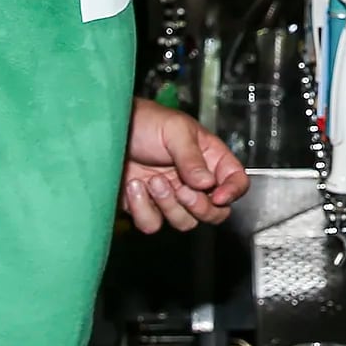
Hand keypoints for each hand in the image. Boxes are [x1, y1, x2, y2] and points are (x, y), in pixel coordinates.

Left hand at [123, 99, 248, 232]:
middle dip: (200, 207)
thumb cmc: (146, 121)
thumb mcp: (175, 130)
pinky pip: (153, 224)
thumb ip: (192, 157)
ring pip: (185, 222)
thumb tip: (206, 182)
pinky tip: (134, 186)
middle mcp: (195, 182)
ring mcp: (171, 197)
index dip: (233, 192)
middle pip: (215, 212)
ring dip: (168, 205)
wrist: (108, 131)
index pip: (237, 181)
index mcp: (210, 159)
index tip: (219, 196)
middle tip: (184, 190)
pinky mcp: (147, 208)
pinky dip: (143, 209)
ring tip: (153, 180)